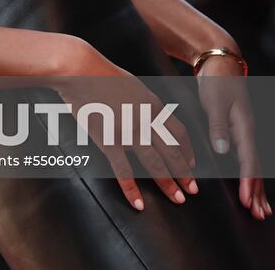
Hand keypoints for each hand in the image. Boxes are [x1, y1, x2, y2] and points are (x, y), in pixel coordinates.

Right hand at [53, 43, 197, 211]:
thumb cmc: (102, 74)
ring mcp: (128, 131)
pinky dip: (131, 189)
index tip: (191, 164)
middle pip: (171, 151)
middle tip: (193, 190)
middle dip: (184, 173)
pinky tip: (138, 204)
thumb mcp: (133, 84)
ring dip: (168, 183)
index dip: (187, 150)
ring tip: (178, 199)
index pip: (178, 132)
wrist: (81, 70)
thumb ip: (145, 101)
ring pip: (154, 163)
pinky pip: (123, 170)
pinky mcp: (108, 140)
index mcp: (152, 104)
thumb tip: (152, 112)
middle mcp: (145, 119)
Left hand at [195, 53, 271, 220]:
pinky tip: (251, 187)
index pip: (248, 159)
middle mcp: (247, 132)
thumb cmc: (216, 81)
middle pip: (255, 167)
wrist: (220, 63)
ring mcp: (244, 132)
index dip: (248, 181)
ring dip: (257, 188)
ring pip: (253, 165)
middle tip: (259, 216)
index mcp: (244, 126)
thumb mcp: (215, 101)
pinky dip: (250, 176)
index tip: (247, 201)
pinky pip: (246, 159)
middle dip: (257, 192)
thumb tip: (223, 151)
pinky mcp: (237, 131)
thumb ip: (218, 126)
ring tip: (261, 212)